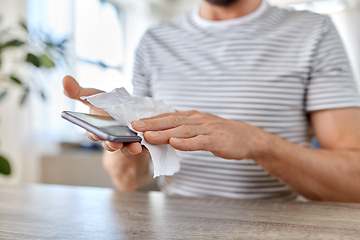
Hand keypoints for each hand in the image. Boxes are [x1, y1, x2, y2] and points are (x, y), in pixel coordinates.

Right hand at [62, 75, 142, 154]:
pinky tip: (147, 144)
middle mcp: (110, 138)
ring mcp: (125, 143)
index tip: (94, 133)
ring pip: (125, 148)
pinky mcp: (139, 144)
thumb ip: (80, 92)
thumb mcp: (96, 97)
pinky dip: (144, 147)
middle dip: (110, 143)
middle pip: (109, 144)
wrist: (129, 114)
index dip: (93, 134)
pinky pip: (141, 147)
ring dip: (129, 148)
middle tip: (113, 141)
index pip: (92, 134)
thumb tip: (65, 79)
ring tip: (134, 146)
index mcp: (97, 129)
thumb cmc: (109, 107)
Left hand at [131, 110, 266, 159]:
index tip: (133, 121)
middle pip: (171, 121)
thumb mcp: (200, 128)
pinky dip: (186, 143)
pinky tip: (174, 144)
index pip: (168, 116)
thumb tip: (162, 134)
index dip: (150, 119)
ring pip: (182, 130)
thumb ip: (183, 129)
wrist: (247, 137)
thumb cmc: (220, 134)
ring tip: (148, 135)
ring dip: (164, 133)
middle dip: (151, 123)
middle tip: (134, 126)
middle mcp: (197, 119)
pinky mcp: (217, 140)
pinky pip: (200, 141)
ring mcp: (208, 129)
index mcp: (192, 116)